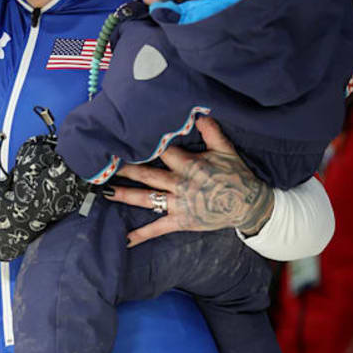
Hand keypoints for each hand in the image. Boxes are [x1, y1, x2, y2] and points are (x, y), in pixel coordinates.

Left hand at [102, 117, 273, 246]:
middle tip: (104, 165)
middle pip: (147, 174)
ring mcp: (179, 204)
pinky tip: (126, 239)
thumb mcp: (226, 150)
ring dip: (125, 195)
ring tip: (105, 192)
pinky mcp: (181, 221)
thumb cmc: (236, 175)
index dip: (144, 145)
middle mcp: (180, 184)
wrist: (249, 205)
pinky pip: (158, 229)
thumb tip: (199, 112)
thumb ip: (212, 132)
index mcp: (190, 165)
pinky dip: (142, 235)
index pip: (163, 152)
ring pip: (147, 198)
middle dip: (126, 169)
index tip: (124, 139)